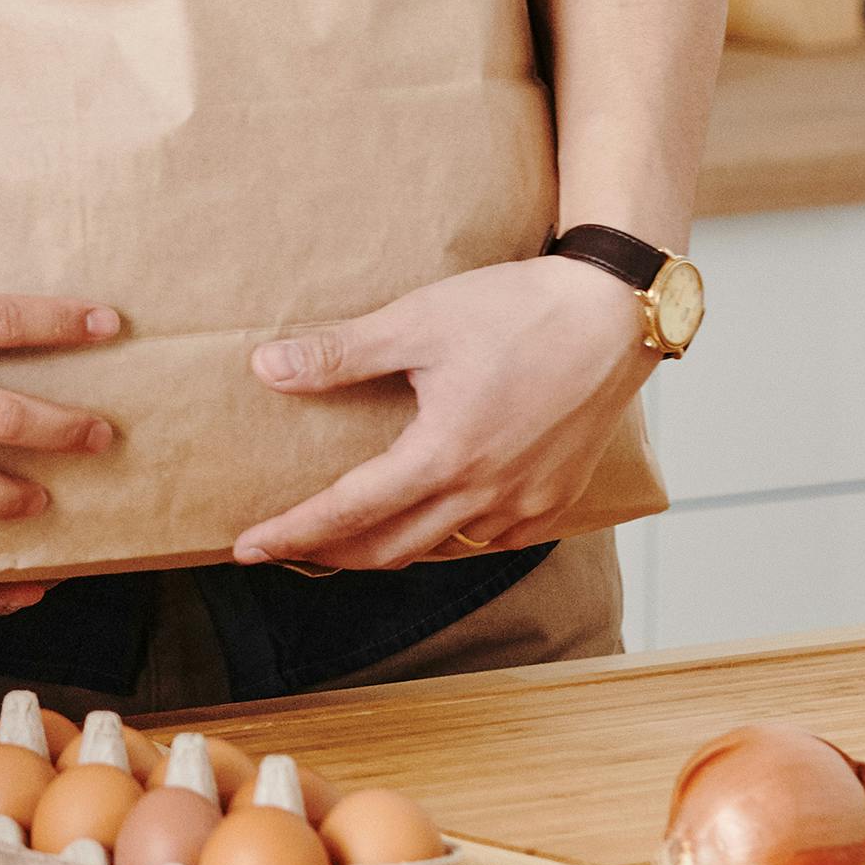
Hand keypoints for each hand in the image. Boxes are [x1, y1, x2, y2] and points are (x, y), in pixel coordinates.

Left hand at [236, 256, 644, 571]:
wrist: (615, 314)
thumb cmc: (520, 310)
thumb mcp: (418, 322)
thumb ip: (340, 354)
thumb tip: (267, 369)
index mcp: (444, 457)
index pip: (348, 513)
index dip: (293, 533)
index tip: (249, 548)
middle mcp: (486, 494)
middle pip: (390, 549)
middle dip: (332, 554)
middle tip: (288, 548)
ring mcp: (527, 503)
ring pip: (443, 548)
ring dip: (392, 548)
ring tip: (354, 535)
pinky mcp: (558, 498)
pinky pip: (493, 539)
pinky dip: (453, 537)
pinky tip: (435, 518)